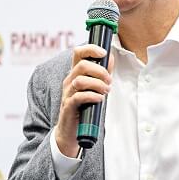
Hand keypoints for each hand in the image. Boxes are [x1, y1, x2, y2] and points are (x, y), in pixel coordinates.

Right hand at [55, 43, 113, 157]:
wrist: (71, 130)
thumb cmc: (83, 108)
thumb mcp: (93, 88)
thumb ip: (101, 73)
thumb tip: (111, 59)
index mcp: (75, 73)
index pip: (78, 53)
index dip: (90, 49)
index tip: (104, 53)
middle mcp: (69, 81)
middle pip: (82, 65)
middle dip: (100, 71)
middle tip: (109, 80)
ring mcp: (67, 93)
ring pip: (80, 81)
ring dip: (97, 84)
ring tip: (105, 91)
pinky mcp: (68, 106)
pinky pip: (78, 97)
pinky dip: (92, 96)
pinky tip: (99, 99)